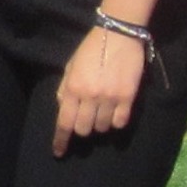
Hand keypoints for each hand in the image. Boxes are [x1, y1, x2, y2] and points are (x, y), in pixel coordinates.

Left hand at [53, 24, 148, 147]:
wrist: (118, 34)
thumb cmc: (91, 49)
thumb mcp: (71, 66)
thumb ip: (66, 89)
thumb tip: (63, 109)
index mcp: (72, 88)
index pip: (64, 122)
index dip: (61, 140)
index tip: (59, 153)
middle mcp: (90, 96)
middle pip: (84, 130)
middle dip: (82, 129)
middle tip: (86, 119)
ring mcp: (110, 98)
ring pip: (102, 127)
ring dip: (100, 124)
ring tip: (102, 110)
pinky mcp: (128, 97)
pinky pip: (120, 122)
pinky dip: (116, 121)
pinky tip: (115, 111)